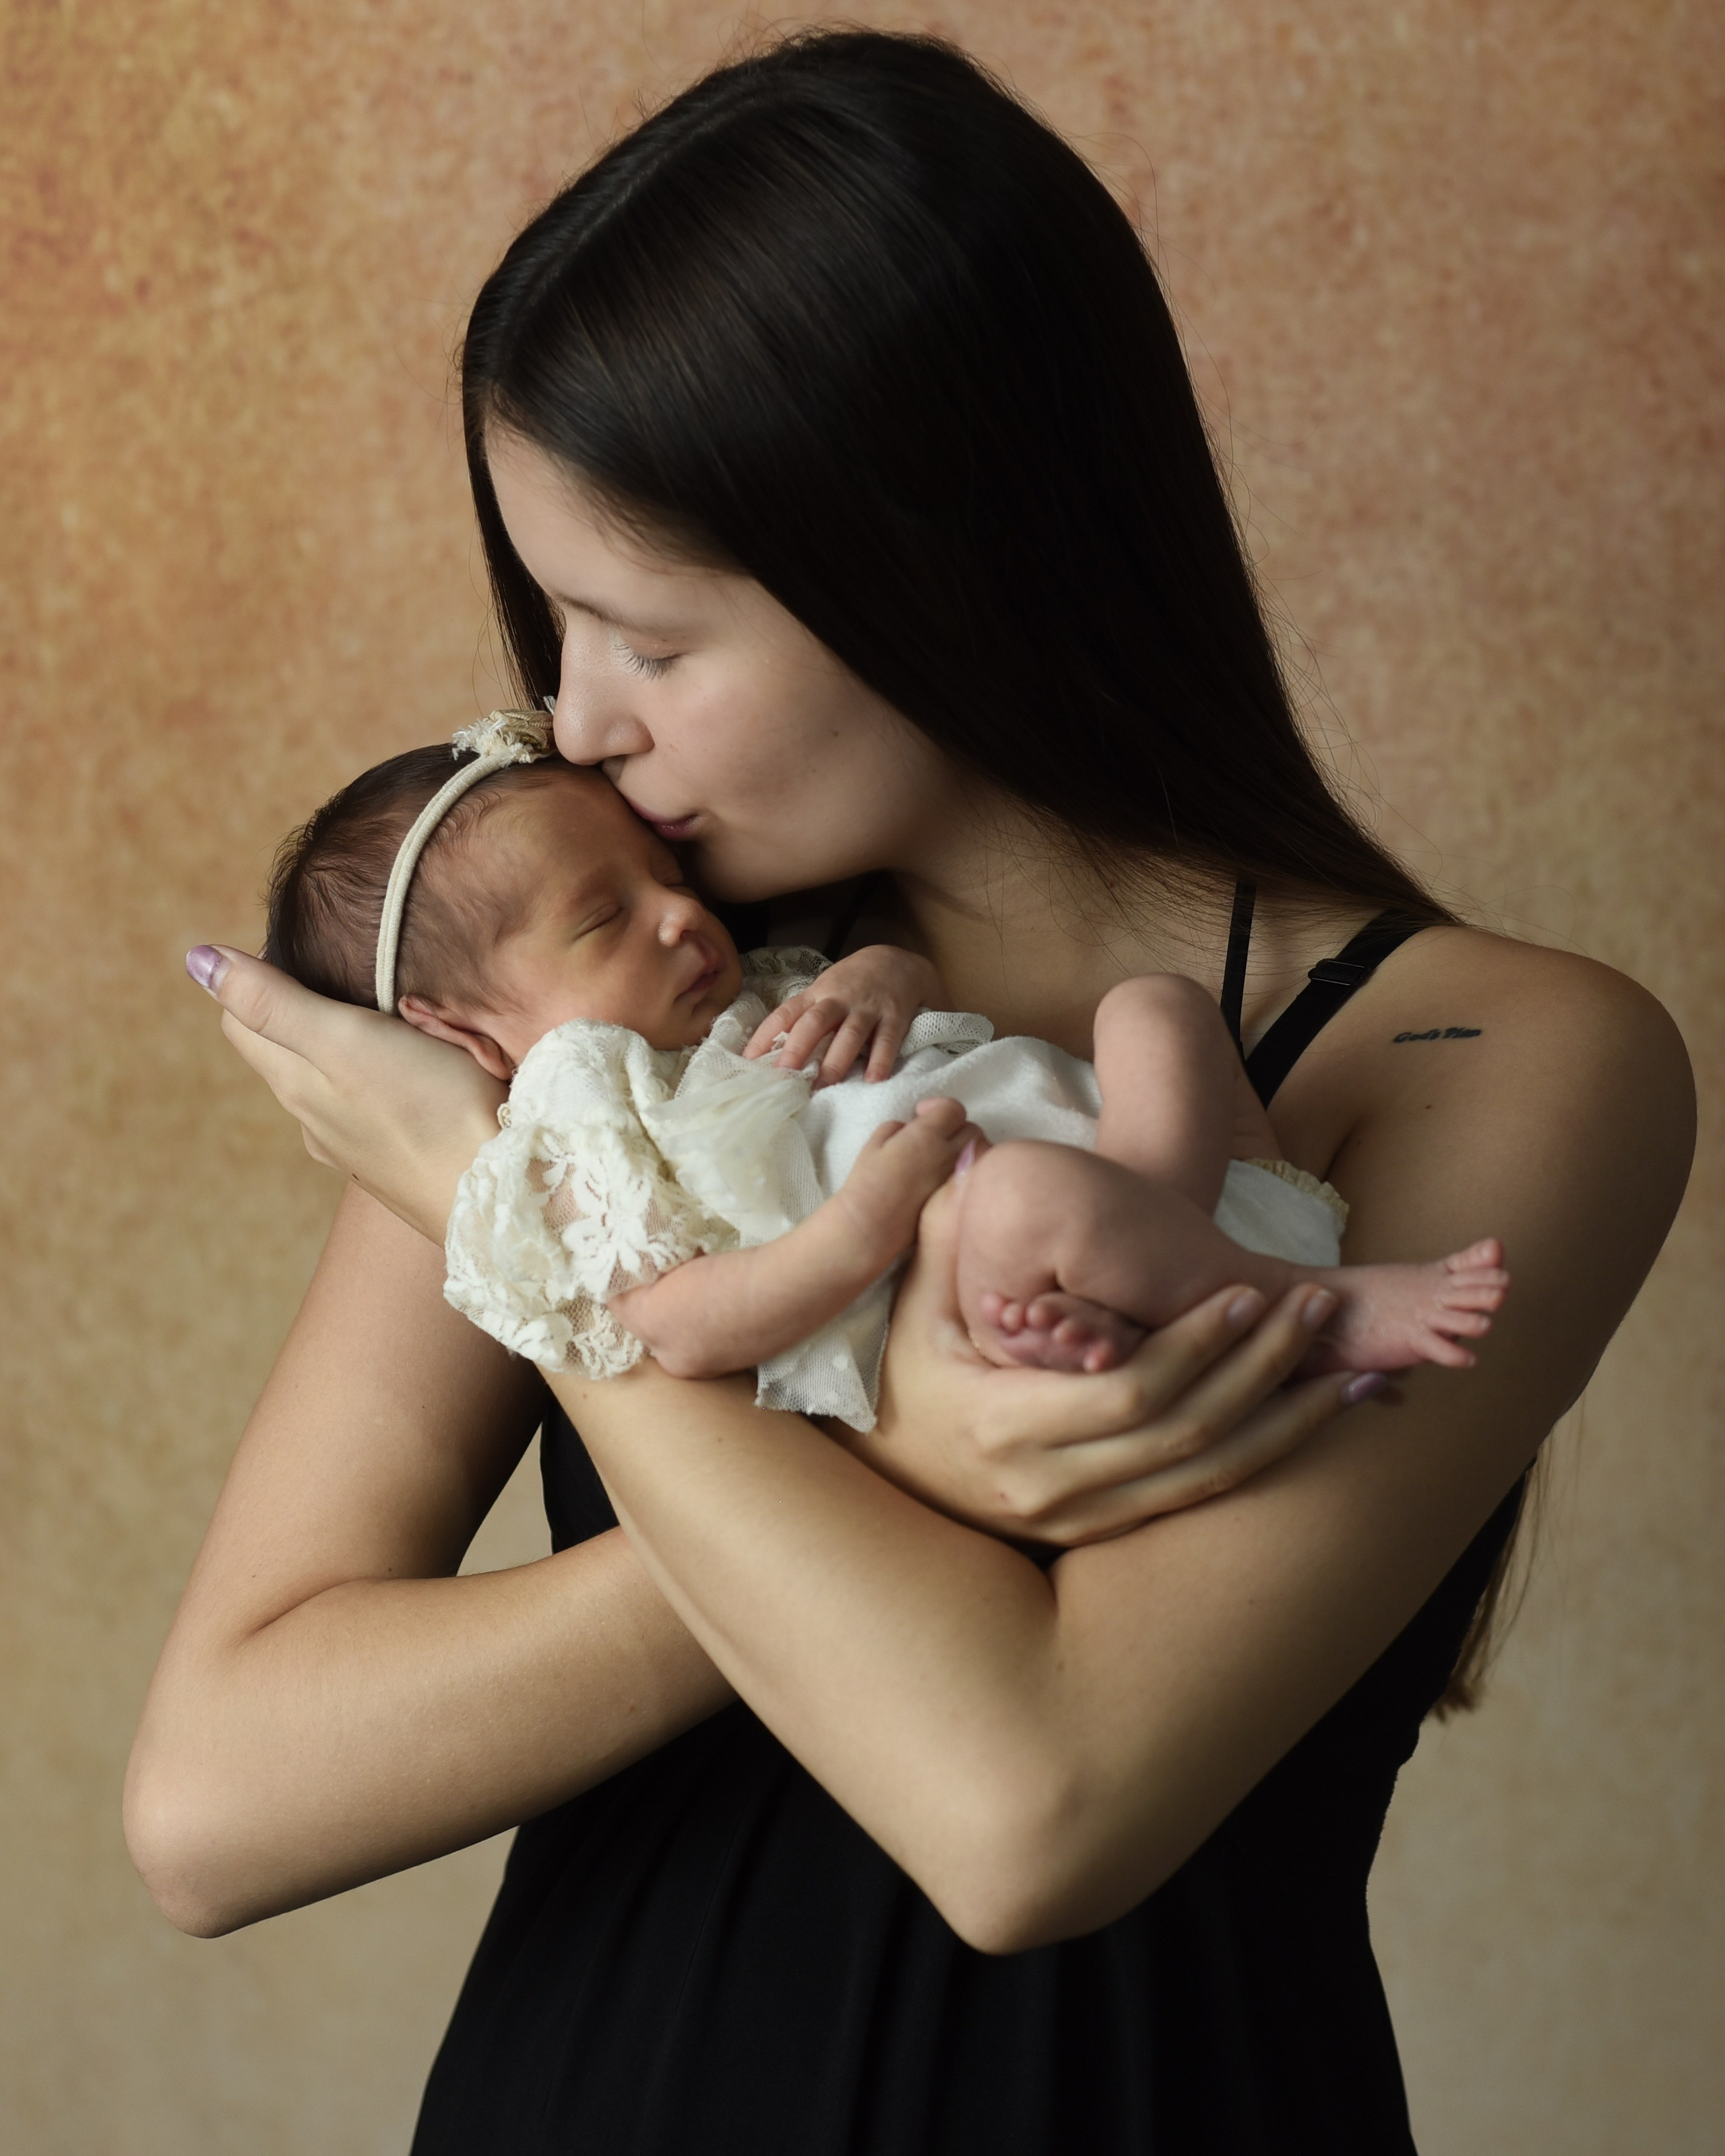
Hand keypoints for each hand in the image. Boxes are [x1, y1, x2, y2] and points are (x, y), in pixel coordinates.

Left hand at [186, 945, 504, 1243]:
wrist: (503, 1193)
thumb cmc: (430, 1108)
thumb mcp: (346, 1039)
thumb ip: (274, 1002)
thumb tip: (195, 959)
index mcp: (293, 1084)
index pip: (240, 1019)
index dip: (259, 974)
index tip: (313, 948)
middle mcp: (314, 1120)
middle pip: (288, 1047)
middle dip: (313, 1005)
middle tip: (369, 975)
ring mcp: (357, 1147)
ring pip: (337, 1077)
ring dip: (357, 1043)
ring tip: (408, 1019)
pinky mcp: (401, 1161)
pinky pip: (381, 1105)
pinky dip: (394, 1078)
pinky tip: (431, 1073)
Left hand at [742, 944, 942, 1086]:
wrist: (898, 961)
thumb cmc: (853, 982)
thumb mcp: (825, 990)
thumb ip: (806, 1017)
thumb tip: (773, 1053)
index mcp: (816, 994)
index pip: (785, 1014)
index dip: (765, 1036)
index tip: (748, 1062)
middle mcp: (839, 1000)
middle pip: (814, 1023)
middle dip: (798, 1049)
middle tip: (784, 1076)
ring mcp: (867, 1008)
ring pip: (849, 1034)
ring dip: (835, 1061)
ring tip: (822, 1086)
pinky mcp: (895, 1016)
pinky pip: (887, 1040)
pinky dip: (880, 1060)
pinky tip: (873, 1080)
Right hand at [831, 1098, 981, 1265]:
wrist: (873, 1225)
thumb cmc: (867, 1182)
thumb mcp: (875, 1144)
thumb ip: (897, 1128)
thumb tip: (910, 1129)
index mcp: (927, 1135)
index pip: (953, 1108)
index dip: (938, 1106)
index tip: (920, 1114)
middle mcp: (948, 1154)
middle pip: (972, 1129)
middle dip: (955, 1126)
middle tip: (933, 1134)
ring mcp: (955, 1177)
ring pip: (976, 1152)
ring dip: (961, 1148)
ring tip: (939, 1156)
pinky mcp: (956, 1198)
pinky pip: (969, 1175)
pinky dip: (960, 1169)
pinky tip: (939, 1176)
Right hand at [850, 1169, 1369, 1544]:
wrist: (882, 1468)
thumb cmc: (900, 1367)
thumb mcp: (912, 1295)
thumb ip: (944, 1222)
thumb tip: (965, 1139)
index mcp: (1003, 1425)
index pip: (1130, 1392)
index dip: (1198, 1346)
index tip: (1249, 1294)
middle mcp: (1045, 1487)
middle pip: (1185, 1437)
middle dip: (1262, 1374)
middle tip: (1318, 1316)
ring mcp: (1074, 1520)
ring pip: (1204, 1480)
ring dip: (1285, 1426)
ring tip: (1353, 1377)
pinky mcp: (1097, 1532)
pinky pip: (1193, 1498)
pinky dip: (1260, 1457)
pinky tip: (1308, 1418)